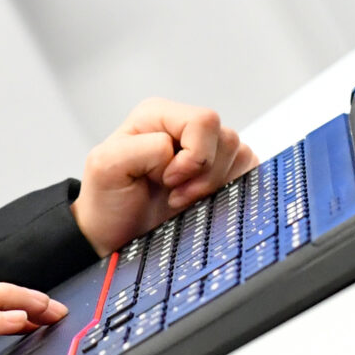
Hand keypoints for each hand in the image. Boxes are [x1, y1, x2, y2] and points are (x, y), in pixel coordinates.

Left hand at [72, 97, 259, 255]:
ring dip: (213, 187)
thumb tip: (173, 150)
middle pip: (227, 138)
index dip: (193, 157)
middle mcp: (185, 128)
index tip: (167, 181)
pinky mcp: (223, 173)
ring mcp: (207, 150)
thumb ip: (140, 148)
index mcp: (160, 116)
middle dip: (203, 176)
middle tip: (174, 195)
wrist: (115, 238)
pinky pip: (249, 173)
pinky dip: (229, 193)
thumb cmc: (107, 201)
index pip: (204, 121)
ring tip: (182, 200)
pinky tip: (200, 204)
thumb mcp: (106, 167)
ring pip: (241, 155)